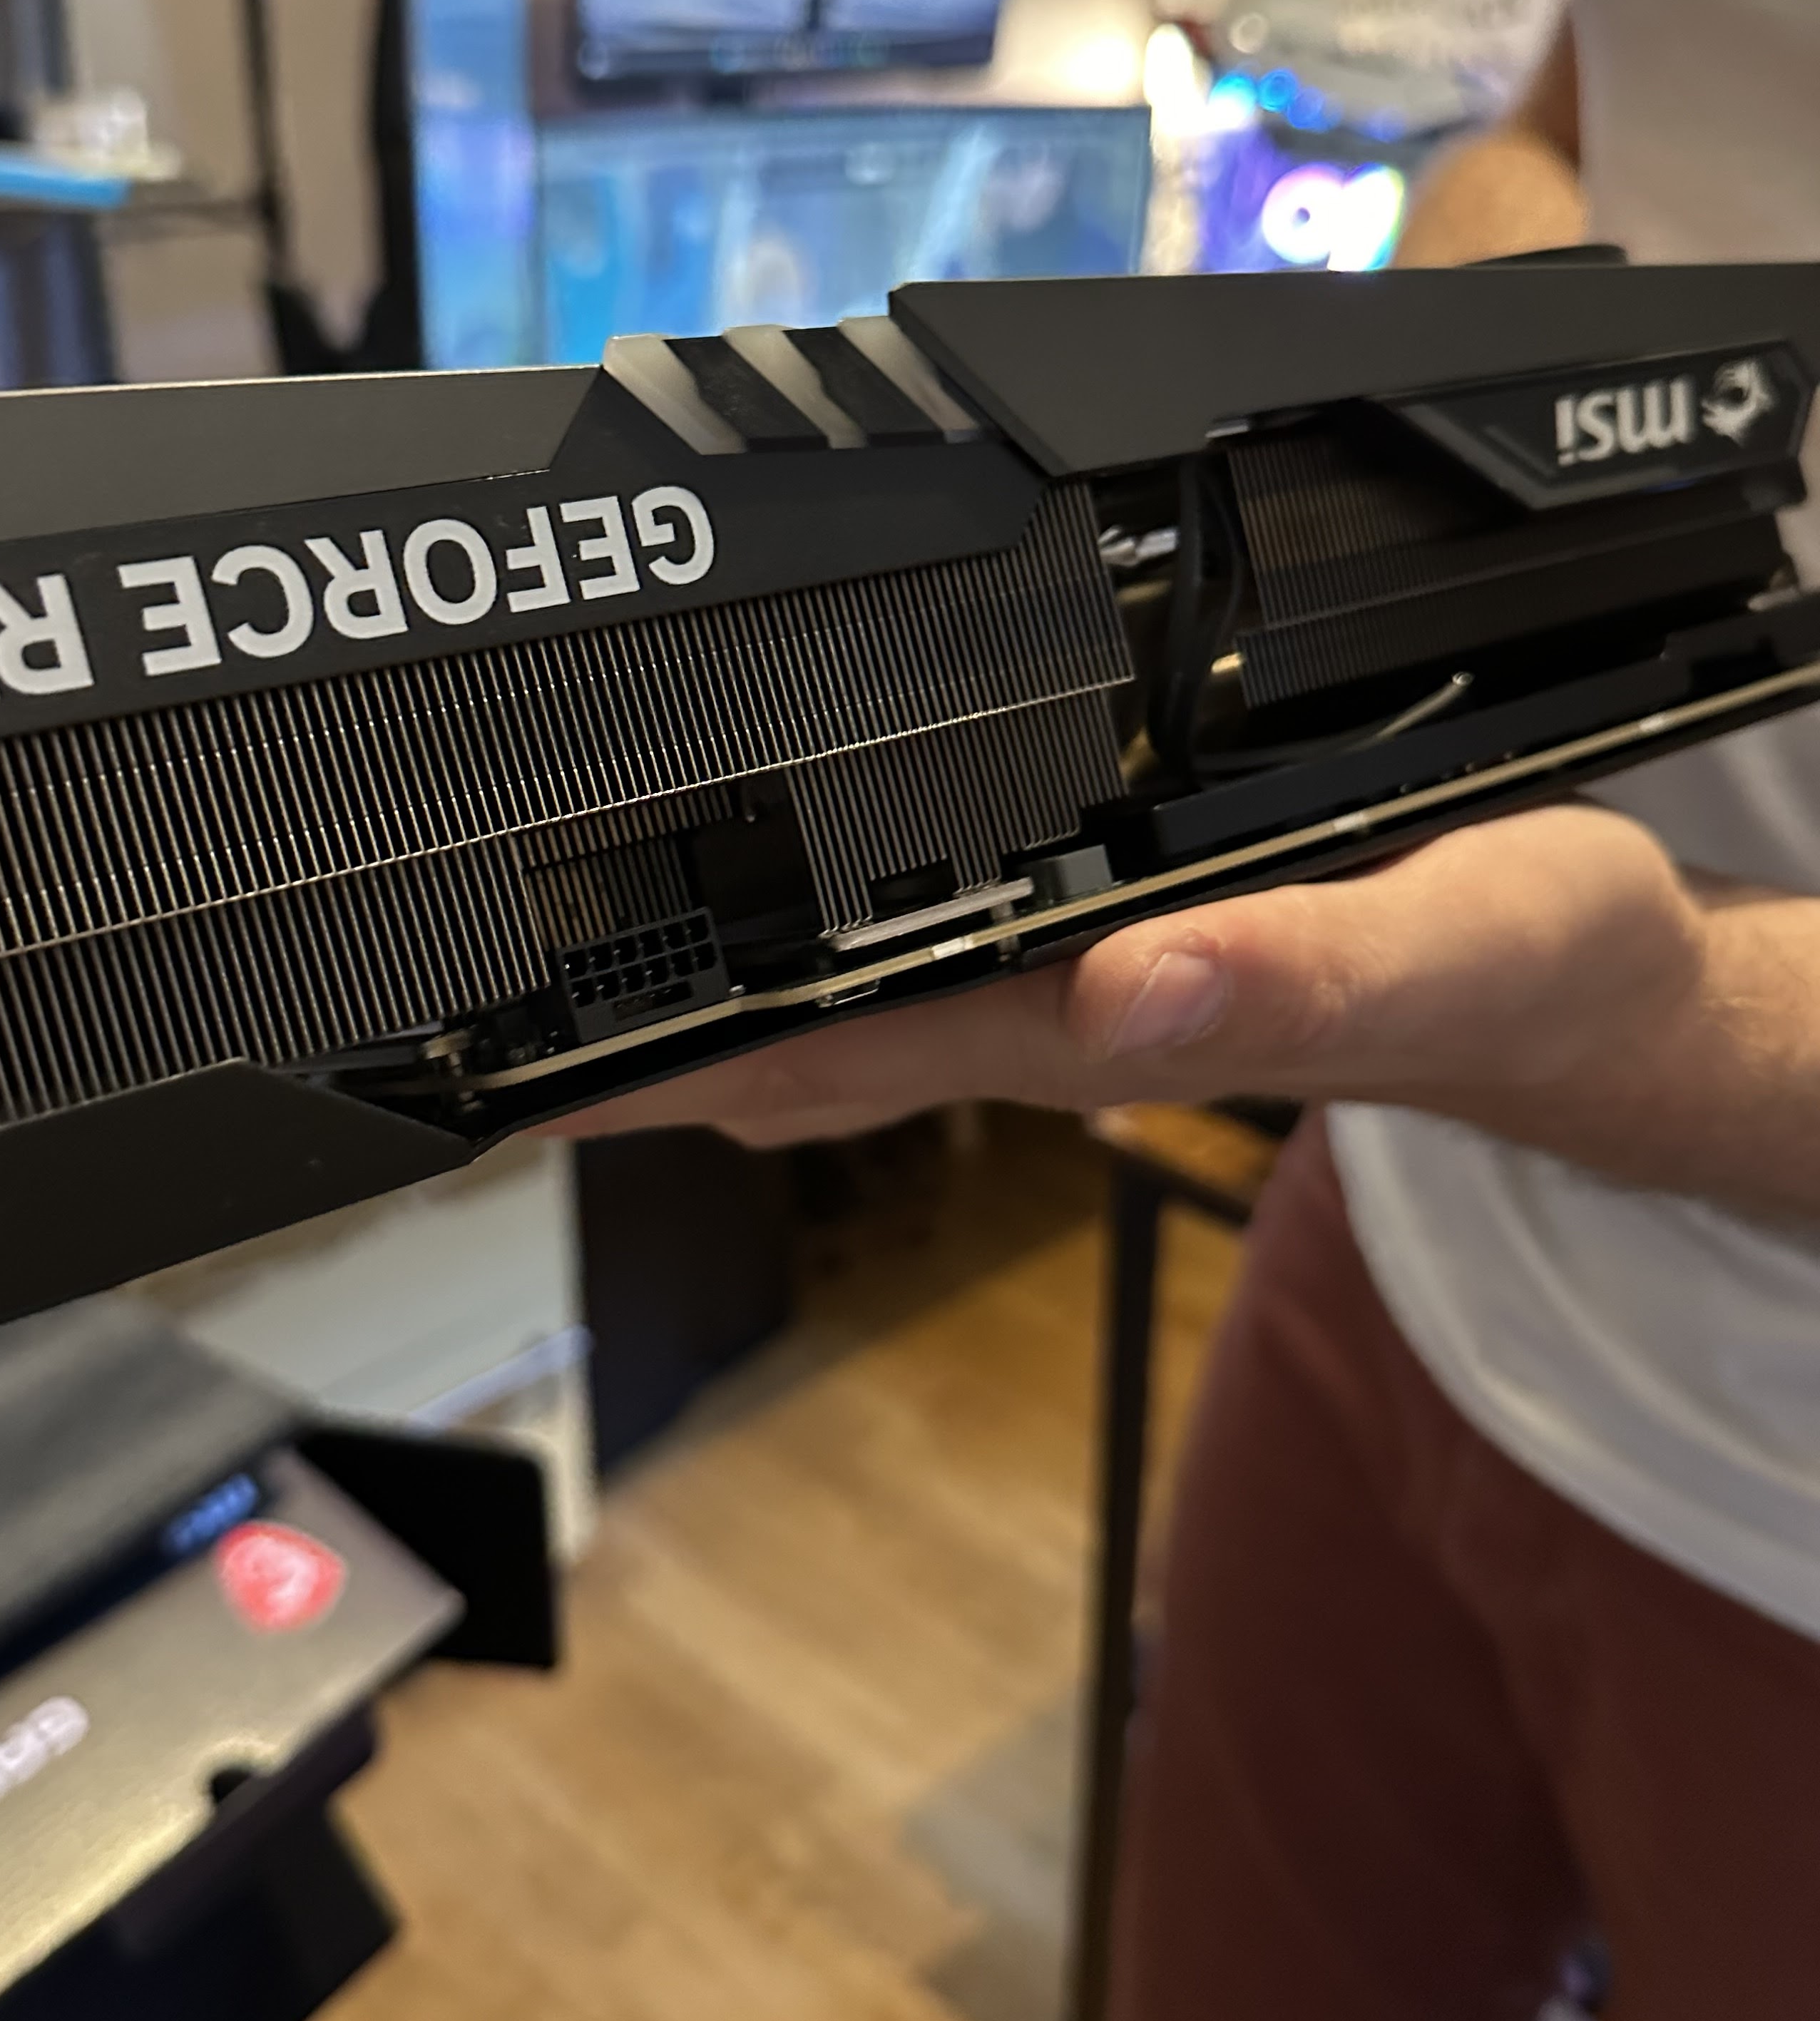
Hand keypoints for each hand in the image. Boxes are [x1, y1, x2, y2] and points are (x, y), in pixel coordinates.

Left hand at [551, 805, 1707, 1150]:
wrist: (1582, 993)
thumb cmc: (1526, 968)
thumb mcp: (1447, 947)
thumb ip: (1301, 973)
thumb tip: (1131, 993)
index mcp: (1096, 1013)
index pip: (831, 1043)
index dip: (661, 1059)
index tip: (506, 1073)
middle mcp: (1047, 1014)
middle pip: (782, 1043)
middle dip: (612, 1055)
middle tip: (439, 1050)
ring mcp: (1058, 997)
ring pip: (826, 1015)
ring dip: (683, 1017)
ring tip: (526, 1016)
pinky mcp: (1091, 958)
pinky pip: (905, 966)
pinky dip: (795, 960)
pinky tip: (735, 954)